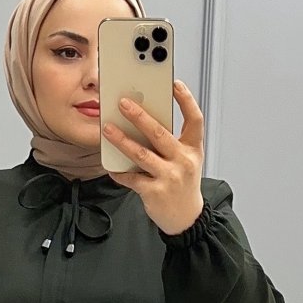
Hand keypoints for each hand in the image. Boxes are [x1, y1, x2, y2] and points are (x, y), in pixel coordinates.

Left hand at [103, 78, 203, 236]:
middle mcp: (183, 161)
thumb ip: (171, 142)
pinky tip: (110, 166)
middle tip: (123, 102)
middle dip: (139, 116)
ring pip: (141, 154)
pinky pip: (132, 177)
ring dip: (122, 140)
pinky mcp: (154, 192)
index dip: (186, 100)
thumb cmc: (183, 184)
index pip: (195, 119)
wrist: (186, 218)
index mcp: (193, 149)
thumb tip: (142, 121)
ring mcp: (169, 177)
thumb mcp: (186, 160)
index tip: (174, 84)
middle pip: (159, 133)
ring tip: (108, 128)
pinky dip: (119, 171)